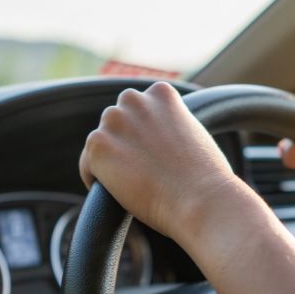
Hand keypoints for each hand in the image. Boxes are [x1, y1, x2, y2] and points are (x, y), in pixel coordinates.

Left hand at [79, 82, 241, 240]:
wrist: (201, 200)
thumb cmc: (206, 179)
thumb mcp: (194, 135)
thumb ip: (172, 127)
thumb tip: (157, 141)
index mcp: (161, 93)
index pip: (139, 109)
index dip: (143, 134)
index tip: (152, 155)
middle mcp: (134, 100)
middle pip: (116, 121)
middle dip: (124, 143)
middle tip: (141, 172)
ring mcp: (113, 121)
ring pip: (101, 143)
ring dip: (111, 161)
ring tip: (132, 184)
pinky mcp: (97, 146)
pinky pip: (88, 166)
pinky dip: (97, 180)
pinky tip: (118, 194)